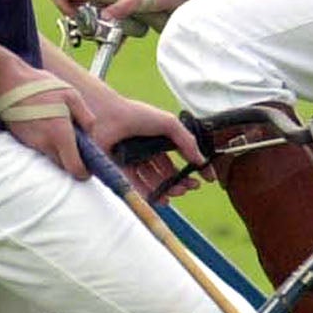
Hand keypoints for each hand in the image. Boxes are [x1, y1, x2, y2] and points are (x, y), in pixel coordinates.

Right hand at [0, 62, 95, 178]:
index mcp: (60, 135)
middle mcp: (45, 144)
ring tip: (60, 125)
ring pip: (52, 156)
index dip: (83, 172)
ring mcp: (31, 143)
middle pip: (63, 165)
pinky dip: (47, 142)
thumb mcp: (71, 95)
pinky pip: (40, 148)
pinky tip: (46, 123)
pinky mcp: (22, 139)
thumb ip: (86, 117)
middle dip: (72, 158)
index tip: (88, 167)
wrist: (5, 82)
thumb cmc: (39, 86)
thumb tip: (90, 134)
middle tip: (77, 141)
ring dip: (60, 148)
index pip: (74, 168)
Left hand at [85, 94, 208, 198]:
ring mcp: (133, 163)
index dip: (192, 167)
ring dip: (168, 190)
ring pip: (153, 182)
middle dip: (181, 182)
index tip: (205, 177)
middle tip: (191, 187)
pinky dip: (150, 195)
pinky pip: (136, 188)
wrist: (107, 116)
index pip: (178, 158)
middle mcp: (145, 152)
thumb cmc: (134, 114)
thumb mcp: (169, 124)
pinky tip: (162, 198)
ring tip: (178, 191)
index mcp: (157, 139)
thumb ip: (187, 141)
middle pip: (167, 173)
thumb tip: (201, 160)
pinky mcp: (120, 172)